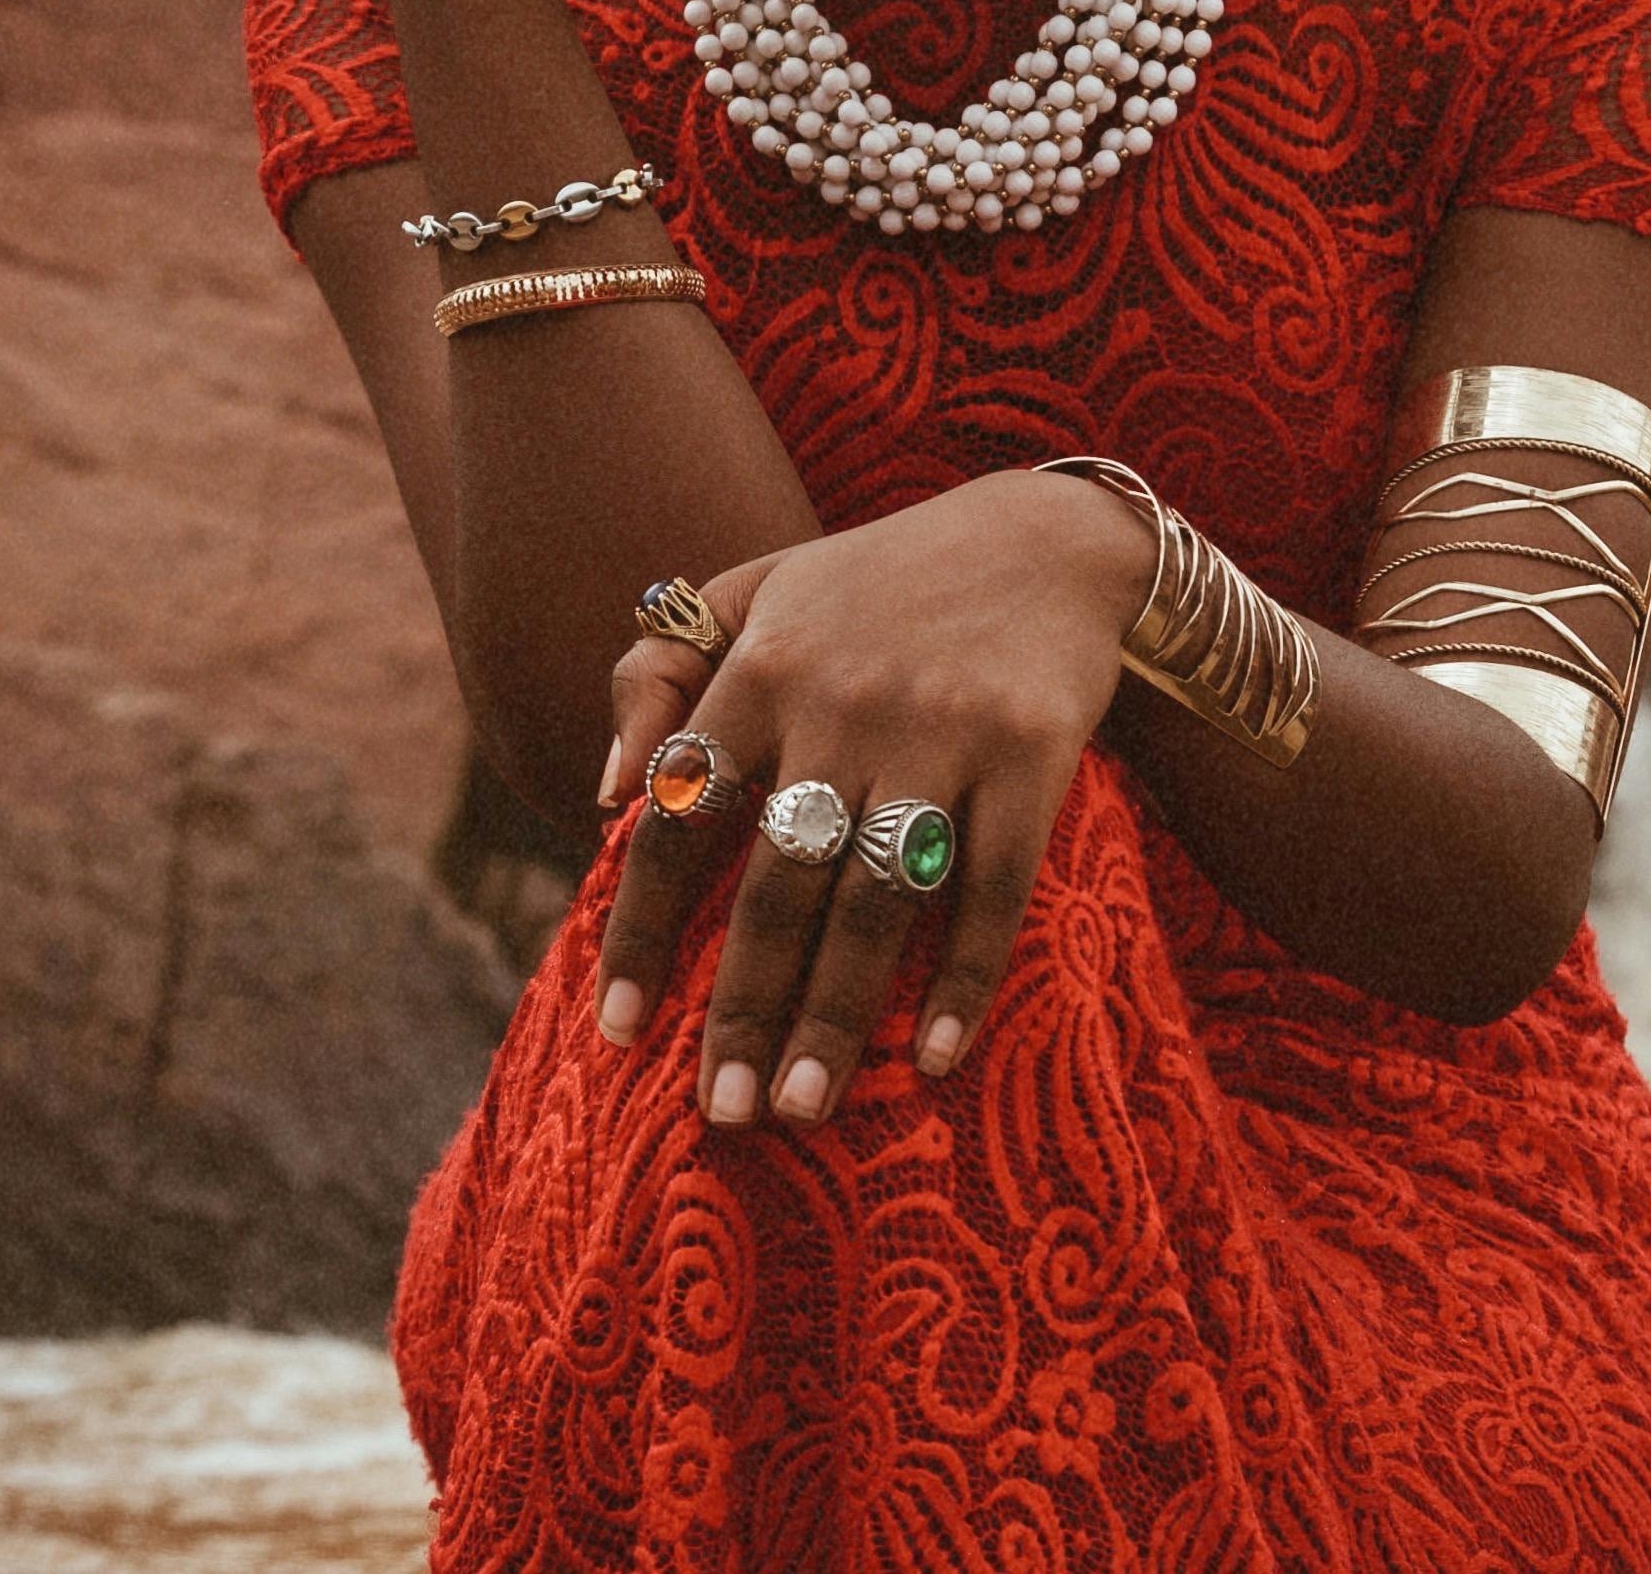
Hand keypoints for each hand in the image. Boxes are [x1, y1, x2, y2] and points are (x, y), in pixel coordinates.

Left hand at [592, 470, 1154, 1127]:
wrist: (1045, 538)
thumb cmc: (878, 583)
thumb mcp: (756, 591)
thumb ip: (660, 671)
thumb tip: (605, 794)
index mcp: (763, 663)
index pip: (678, 813)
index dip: (640, 927)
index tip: (618, 1030)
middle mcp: (842, 699)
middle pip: (776, 880)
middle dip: (740, 1005)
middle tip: (721, 1113)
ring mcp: (941, 727)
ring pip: (874, 897)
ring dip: (836, 1014)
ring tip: (800, 1107)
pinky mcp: (1031, 751)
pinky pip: (993, 885)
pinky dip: (965, 976)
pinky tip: (939, 1056)